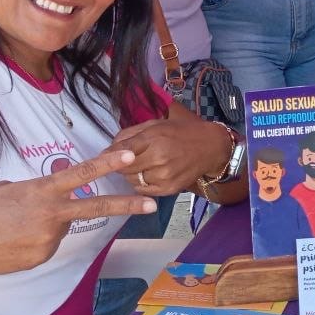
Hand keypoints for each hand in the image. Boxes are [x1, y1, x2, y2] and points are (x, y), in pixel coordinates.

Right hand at [0, 149, 151, 276]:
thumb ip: (37, 191)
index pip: (82, 173)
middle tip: (152, 205)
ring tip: (14, 229)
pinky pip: (47, 245)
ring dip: (47, 226)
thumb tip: (51, 198)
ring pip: (61, 228)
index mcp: (42, 191)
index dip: (108, 164)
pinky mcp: (43, 257)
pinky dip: (35, 242)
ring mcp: (49, 238)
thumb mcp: (9, 189)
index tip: (131, 156)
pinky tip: (13, 243)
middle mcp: (51, 214)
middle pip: (97, 207)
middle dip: (127, 205)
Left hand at [111, 118, 227, 195]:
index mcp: (154, 137)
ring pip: (132, 180)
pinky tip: (149, 174)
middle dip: (120, 164)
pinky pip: (143, 190)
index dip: (109, 154)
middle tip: (126, 160)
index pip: (122, 149)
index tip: (102, 156)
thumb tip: (109, 148)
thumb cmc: (182, 131)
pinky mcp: (168, 189)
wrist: (211, 148)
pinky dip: (141, 183)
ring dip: (131, 174)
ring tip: (141, 166)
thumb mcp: (156, 124)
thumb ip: (131, 133)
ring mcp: (164, 175)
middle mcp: (159, 157)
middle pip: (124, 167)